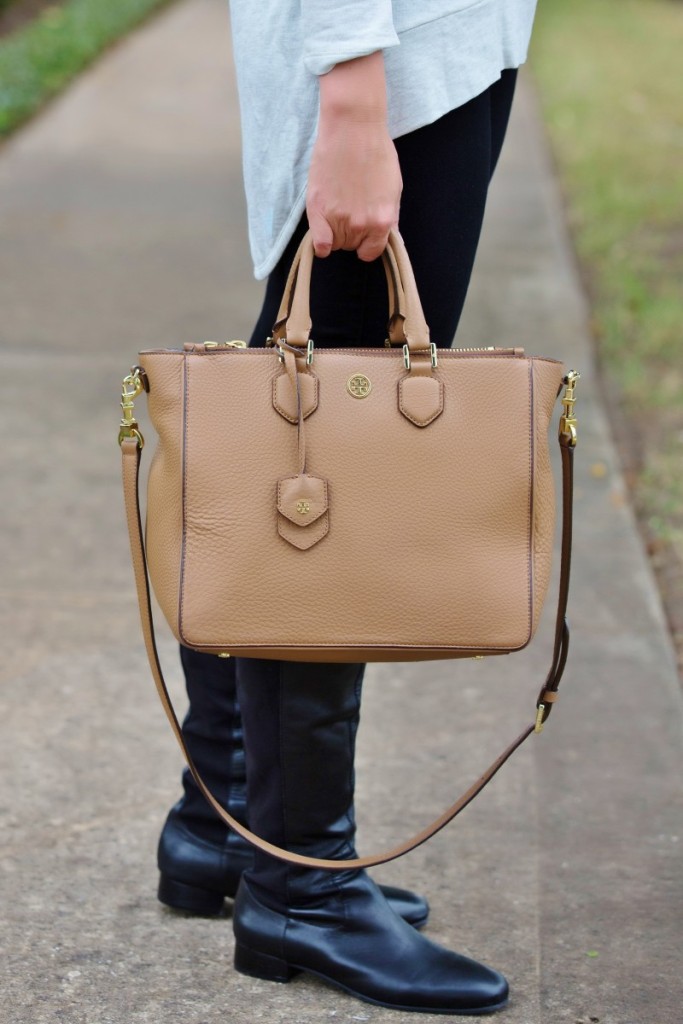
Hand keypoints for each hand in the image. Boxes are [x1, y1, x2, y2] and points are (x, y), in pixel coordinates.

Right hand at [306, 53, 401, 261]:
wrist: (353, 128)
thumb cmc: (376, 152)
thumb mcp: (394, 188)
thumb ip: (389, 217)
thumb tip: (387, 237)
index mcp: (383, 221)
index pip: (372, 252)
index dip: (367, 243)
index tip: (363, 234)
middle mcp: (362, 225)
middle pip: (351, 246)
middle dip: (351, 233)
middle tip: (349, 208)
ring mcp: (339, 219)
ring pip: (336, 243)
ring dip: (335, 231)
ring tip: (337, 205)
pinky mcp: (318, 210)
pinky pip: (320, 244)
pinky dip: (321, 243)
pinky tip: (322, 232)